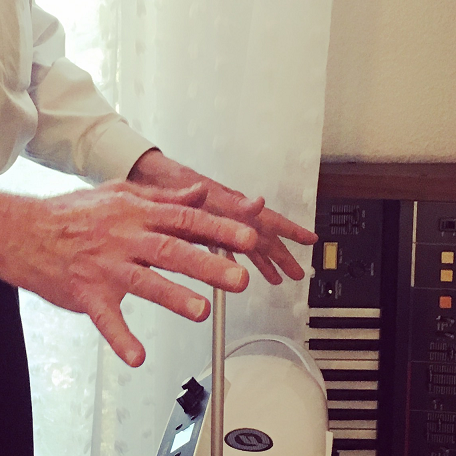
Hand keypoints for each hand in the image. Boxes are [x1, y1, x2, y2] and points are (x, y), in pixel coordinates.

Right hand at [0, 178, 261, 367]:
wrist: (22, 231)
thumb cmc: (73, 212)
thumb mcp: (120, 194)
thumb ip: (164, 197)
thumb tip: (201, 193)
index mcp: (136, 213)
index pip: (186, 219)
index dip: (220, 228)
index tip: (250, 237)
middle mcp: (124, 238)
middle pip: (172, 250)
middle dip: (208, 264)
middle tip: (239, 278)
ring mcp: (105, 266)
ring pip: (144, 282)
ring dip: (174, 297)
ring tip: (201, 312)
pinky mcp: (87, 294)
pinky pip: (106, 319)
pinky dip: (121, 338)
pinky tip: (137, 356)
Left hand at [127, 149, 314, 286]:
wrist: (146, 177)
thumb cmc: (172, 181)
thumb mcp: (204, 194)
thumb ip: (231, 202)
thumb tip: (259, 204)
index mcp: (232, 205)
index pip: (268, 220)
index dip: (290, 231)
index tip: (309, 239)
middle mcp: (228, 211)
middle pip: (262, 234)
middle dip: (282, 253)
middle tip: (298, 271)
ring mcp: (217, 219)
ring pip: (246, 242)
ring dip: (264, 260)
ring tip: (279, 278)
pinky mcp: (202, 226)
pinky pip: (226, 245)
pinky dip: (237, 259)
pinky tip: (239, 269)